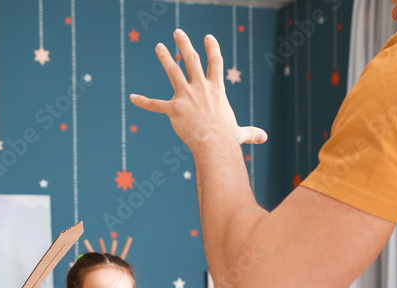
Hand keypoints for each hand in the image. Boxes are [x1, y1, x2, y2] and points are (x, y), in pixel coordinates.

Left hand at [129, 30, 266, 152]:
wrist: (214, 144)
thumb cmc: (227, 139)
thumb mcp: (240, 133)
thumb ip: (251, 133)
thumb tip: (264, 138)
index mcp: (216, 89)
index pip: (215, 62)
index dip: (212, 48)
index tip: (208, 37)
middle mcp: (200, 88)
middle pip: (191, 59)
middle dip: (184, 44)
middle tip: (178, 32)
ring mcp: (186, 96)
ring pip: (173, 71)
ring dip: (165, 57)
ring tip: (159, 46)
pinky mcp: (173, 109)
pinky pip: (155, 104)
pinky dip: (143, 101)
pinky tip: (132, 98)